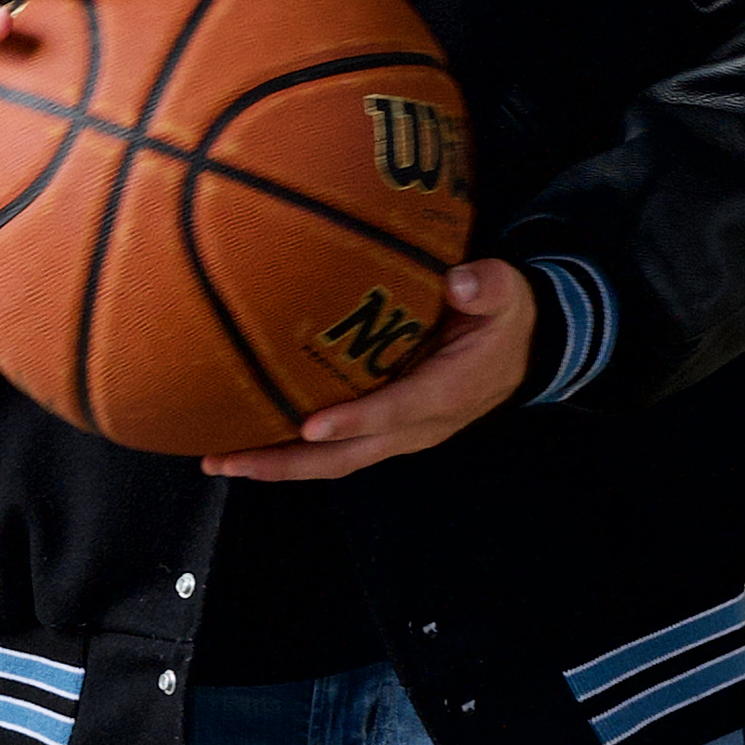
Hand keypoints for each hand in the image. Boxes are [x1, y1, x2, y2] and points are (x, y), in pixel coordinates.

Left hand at [201, 257, 537, 481]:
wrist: (523, 350)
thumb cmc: (503, 316)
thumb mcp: (505, 293)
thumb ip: (486, 287)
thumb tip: (461, 280)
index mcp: (446, 392)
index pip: (396, 410)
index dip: (355, 420)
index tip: (310, 425)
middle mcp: (417, 425)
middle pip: (347, 456)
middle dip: (288, 462)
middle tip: (229, 460)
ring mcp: (398, 433)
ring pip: (334, 461)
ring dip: (277, 465)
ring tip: (220, 460)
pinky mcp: (383, 430)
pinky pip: (334, 450)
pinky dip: (290, 453)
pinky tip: (247, 445)